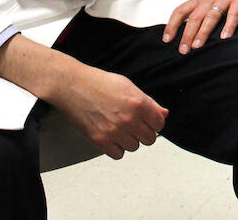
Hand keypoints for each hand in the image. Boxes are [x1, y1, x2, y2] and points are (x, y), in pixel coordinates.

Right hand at [52, 64, 167, 159]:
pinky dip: (116, 148)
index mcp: (139, 103)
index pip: (159, 125)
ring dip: (129, 140)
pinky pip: (118, 154)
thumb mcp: (129, 86)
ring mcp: (114, 131)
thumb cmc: (100, 83)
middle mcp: (129, 119)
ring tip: (119, 128)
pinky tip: (111, 136)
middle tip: (133, 125)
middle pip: (149, 139)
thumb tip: (164, 114)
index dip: (154, 123)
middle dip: (143, 133)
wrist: (73, 86)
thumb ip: (149, 103)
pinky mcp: (100, 140)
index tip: (147, 121)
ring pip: (134, 147)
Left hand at [163, 0, 237, 53]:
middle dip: (187, 35)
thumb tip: (196, 23)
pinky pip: (233, 13)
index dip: (172, 25)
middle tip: (183, 50)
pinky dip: (229, 25)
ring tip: (197, 45)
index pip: (181, 11)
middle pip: (194, 18)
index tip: (166, 39)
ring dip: (203, 32)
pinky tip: (226, 36)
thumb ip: (205, 5)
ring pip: (210, 16)